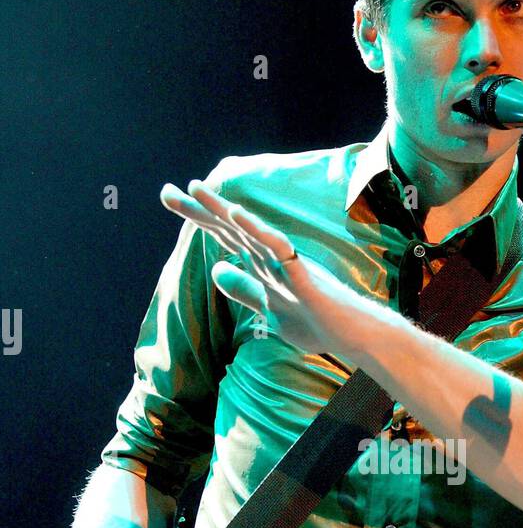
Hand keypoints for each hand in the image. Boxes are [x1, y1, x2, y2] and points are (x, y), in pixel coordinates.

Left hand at [160, 179, 380, 356]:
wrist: (351, 338)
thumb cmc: (315, 324)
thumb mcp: (268, 310)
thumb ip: (244, 289)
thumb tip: (216, 270)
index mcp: (262, 263)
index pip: (223, 234)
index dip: (197, 216)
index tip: (170, 198)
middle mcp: (271, 256)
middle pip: (229, 227)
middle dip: (198, 209)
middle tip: (166, 192)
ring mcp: (286, 263)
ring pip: (249, 230)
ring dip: (222, 210)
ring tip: (197, 189)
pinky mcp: (302, 272)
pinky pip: (277, 247)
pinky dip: (258, 230)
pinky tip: (237, 214)